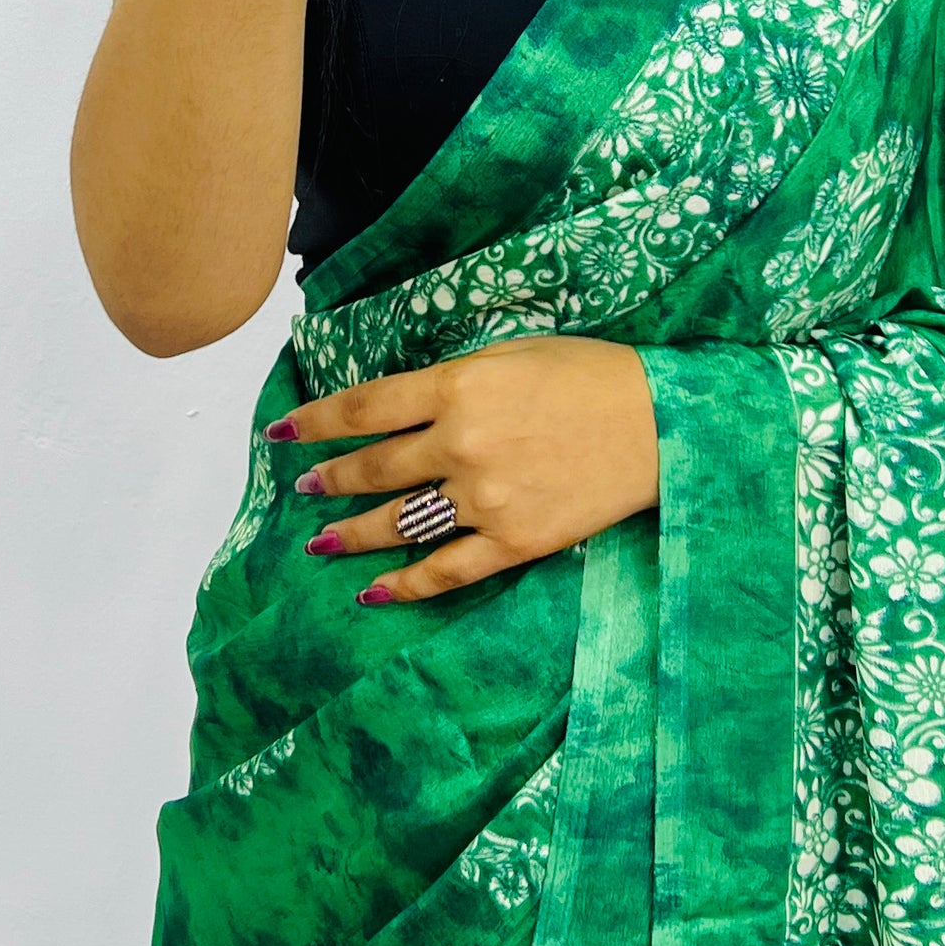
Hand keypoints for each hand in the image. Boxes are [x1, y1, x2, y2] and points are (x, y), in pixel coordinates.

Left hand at [274, 338, 659, 602]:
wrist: (663, 426)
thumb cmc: (591, 375)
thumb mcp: (513, 353)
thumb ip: (453, 379)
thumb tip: (400, 405)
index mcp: (458, 387)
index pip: (365, 408)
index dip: (316, 422)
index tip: (281, 434)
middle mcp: (461, 445)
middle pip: (374, 467)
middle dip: (330, 479)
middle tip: (305, 489)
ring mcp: (485, 499)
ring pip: (399, 522)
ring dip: (352, 533)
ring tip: (320, 541)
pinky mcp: (514, 542)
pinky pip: (446, 571)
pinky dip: (405, 585)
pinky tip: (373, 592)